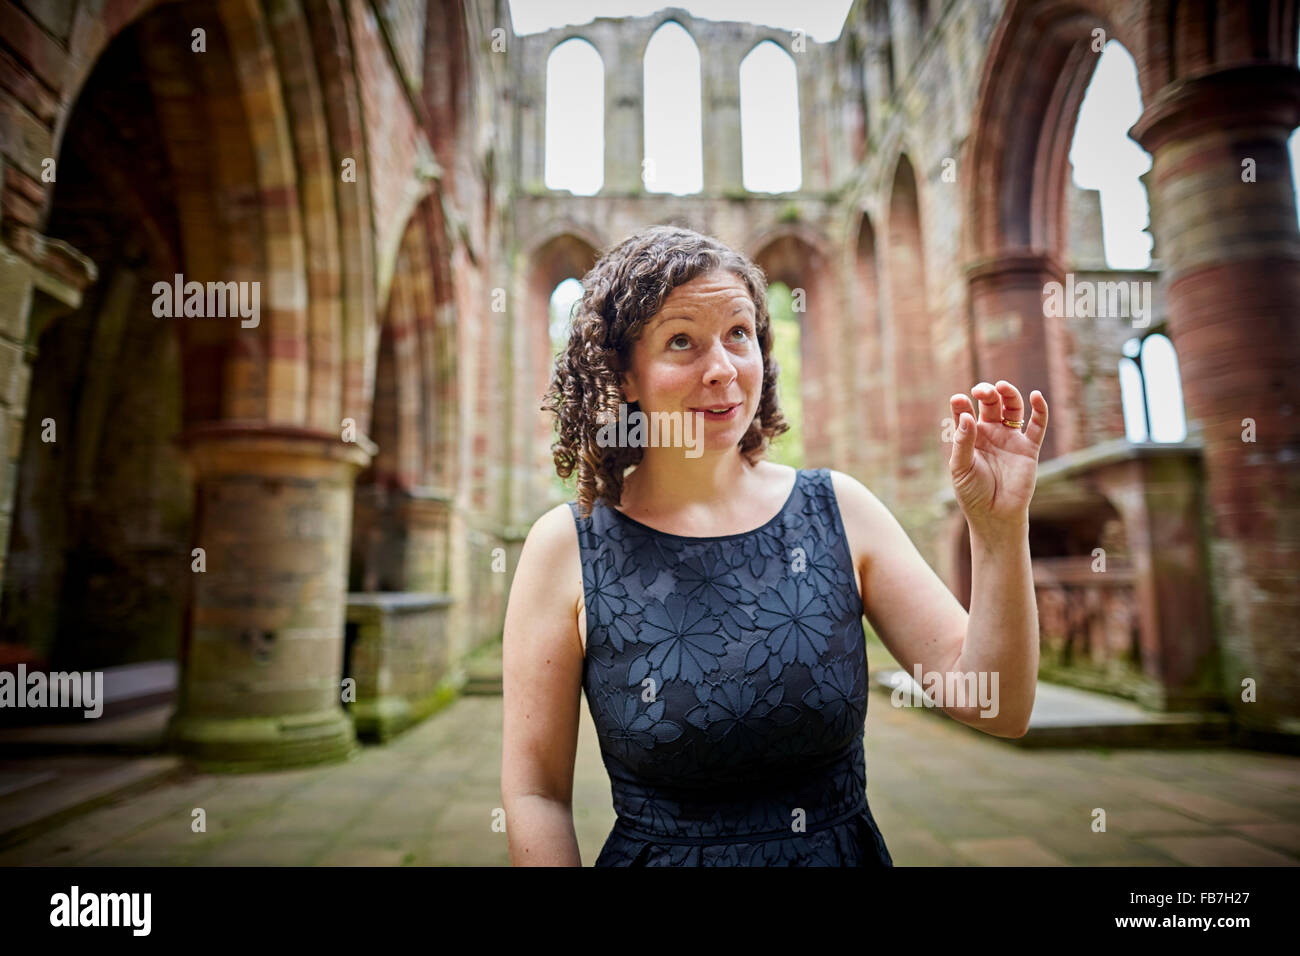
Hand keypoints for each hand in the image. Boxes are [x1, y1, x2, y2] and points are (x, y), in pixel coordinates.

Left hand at [948, 381, 1047, 534]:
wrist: (995, 514)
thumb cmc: (972, 492)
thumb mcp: (961, 467)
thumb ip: (964, 442)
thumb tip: (967, 416)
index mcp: (970, 436)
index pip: (965, 412)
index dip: (961, 404)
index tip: (958, 400)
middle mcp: (990, 433)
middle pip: (990, 404)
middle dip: (986, 393)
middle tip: (981, 391)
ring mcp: (1010, 439)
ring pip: (1012, 408)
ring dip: (1009, 394)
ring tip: (1001, 387)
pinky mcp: (1029, 448)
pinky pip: (1037, 425)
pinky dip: (1039, 410)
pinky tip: (1035, 396)